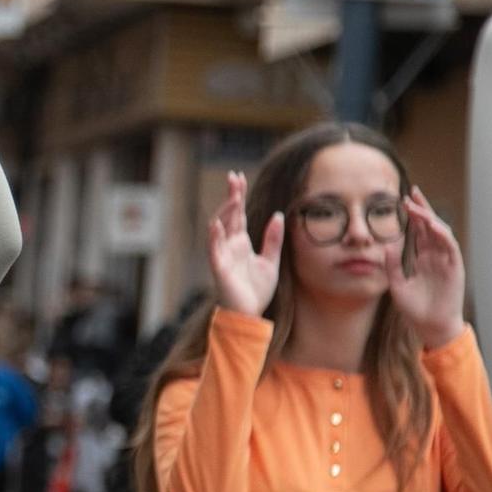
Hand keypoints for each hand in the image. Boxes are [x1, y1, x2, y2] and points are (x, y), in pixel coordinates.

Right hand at [206, 171, 283, 317]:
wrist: (249, 315)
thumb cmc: (256, 291)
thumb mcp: (271, 261)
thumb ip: (273, 239)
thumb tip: (277, 215)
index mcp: (241, 243)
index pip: (238, 214)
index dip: (237, 195)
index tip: (238, 177)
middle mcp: (229, 246)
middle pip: (228, 215)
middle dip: (231, 196)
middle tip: (233, 177)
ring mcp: (222, 255)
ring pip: (220, 228)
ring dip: (225, 211)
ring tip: (233, 196)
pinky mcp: (219, 268)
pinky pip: (214, 250)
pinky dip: (214, 236)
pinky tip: (217, 223)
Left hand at [386, 187, 464, 347]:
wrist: (431, 326)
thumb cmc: (415, 308)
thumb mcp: (397, 284)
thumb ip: (392, 265)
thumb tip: (387, 244)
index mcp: (422, 257)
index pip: (418, 231)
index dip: (412, 216)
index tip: (401, 200)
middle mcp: (435, 255)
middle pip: (430, 226)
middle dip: (422, 209)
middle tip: (412, 192)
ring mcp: (446, 260)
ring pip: (441, 232)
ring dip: (431, 218)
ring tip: (418, 206)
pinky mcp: (455, 268)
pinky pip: (451, 247)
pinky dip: (443, 235)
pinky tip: (434, 226)